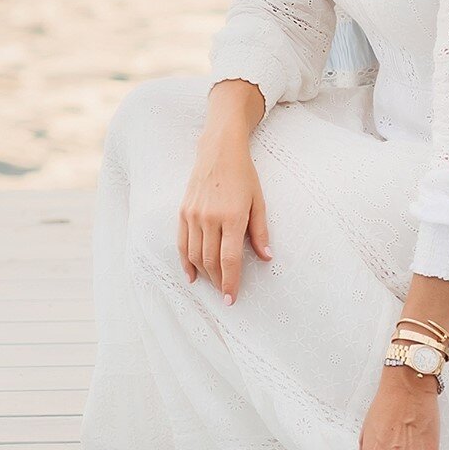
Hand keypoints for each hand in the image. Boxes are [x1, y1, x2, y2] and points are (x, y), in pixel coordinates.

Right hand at [178, 131, 271, 302]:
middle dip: (218, 282)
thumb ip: (260, 232)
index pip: (229, 259)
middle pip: (211, 261)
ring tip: (214, 284)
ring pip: (195, 256)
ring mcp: (194, 215)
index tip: (232, 298)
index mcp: (232, 217)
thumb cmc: (243, 175)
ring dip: (204, 274)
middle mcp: (210, 218)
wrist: (219, 151)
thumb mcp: (258, 201)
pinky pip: (182, 243)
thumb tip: (266, 257)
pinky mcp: (183, 212)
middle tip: (225, 293)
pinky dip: (186, 262)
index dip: (231, 282)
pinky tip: (192, 275)